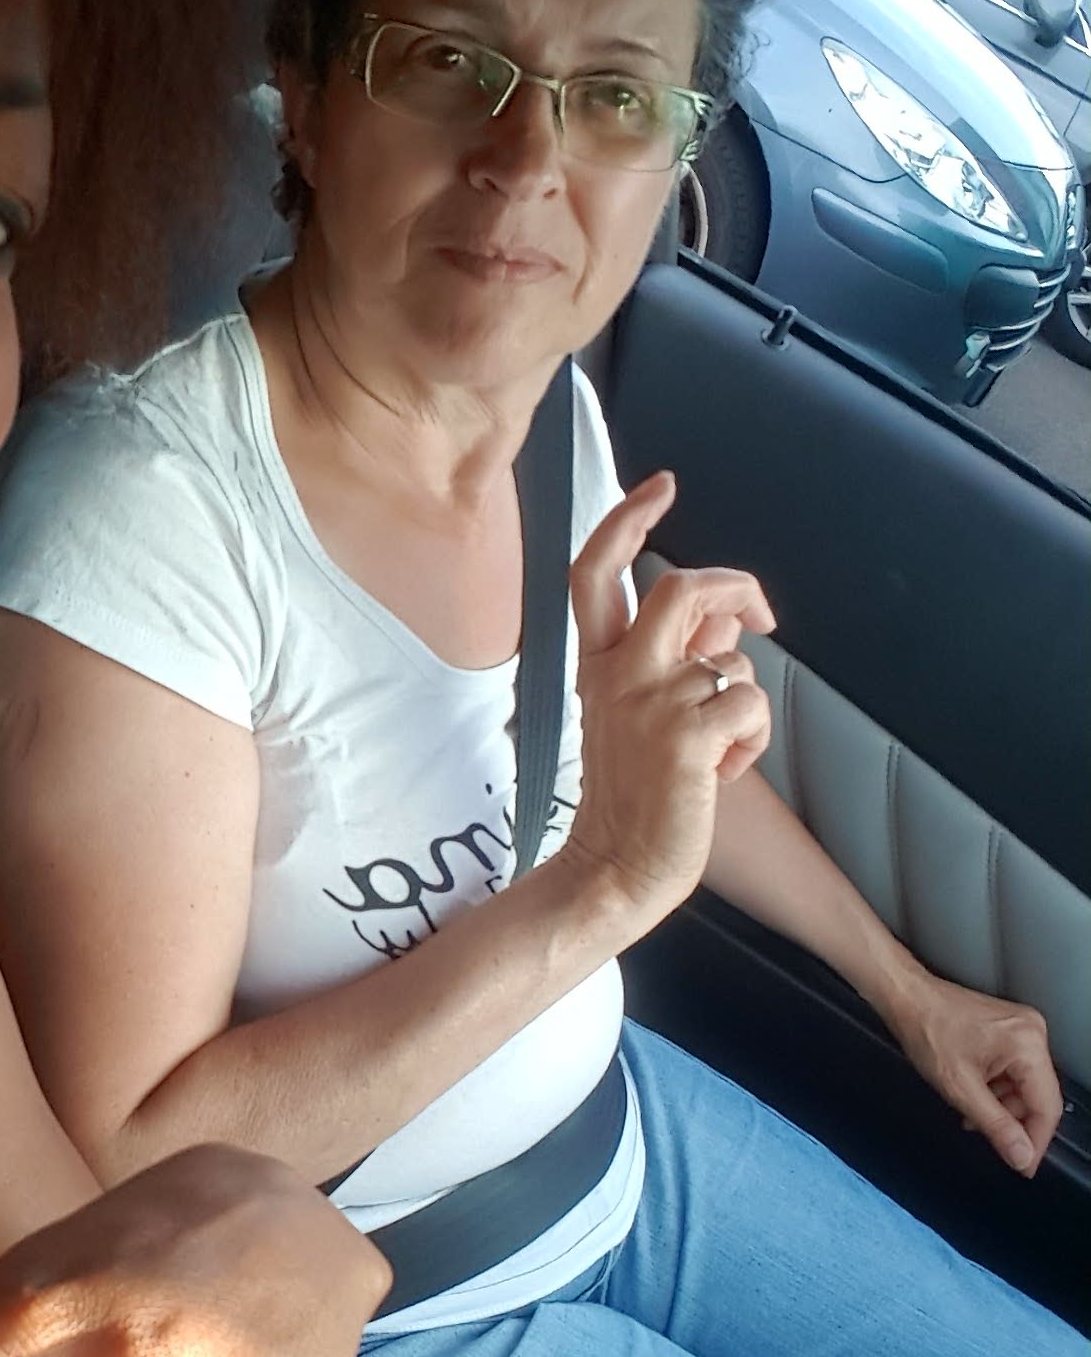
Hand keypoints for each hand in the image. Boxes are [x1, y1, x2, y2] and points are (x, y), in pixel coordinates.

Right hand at [562, 473, 775, 935]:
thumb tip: (720, 624)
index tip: (660, 487)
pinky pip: (750, 704)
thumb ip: (673, 659)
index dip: (628, 520)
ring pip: (732, 661)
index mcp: (599, 667)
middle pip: (679, 586)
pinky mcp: (689, 736)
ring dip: (744, 704)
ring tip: (718, 751)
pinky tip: (723, 773)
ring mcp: (651, 704)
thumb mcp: (638, 715)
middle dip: (734, 587)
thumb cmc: (632, 798)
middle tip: (759, 615)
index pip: (597, 574)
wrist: (615, 868)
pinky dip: (752, 739)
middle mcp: (619, 675)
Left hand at [884, 968, 1062, 1176]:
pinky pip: (1014, 1071)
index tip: (1024, 1165)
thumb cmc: (926, 1030)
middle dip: (1014, 1122)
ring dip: (1002, 1107)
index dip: (1036, 1141)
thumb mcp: (959, 1088)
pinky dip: (996, 1089)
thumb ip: (995, 1125)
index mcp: (1027, 1044)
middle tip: (992, 1143)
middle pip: (1038, 1096)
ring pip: (1025, 1086)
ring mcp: (1023, 1030)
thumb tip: (1021, 1155)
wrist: (906, 998)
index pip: (1047, 1106)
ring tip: (971, 1115)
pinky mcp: (1011, 1031)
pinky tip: (974, 1096)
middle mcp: (1033, 1033)